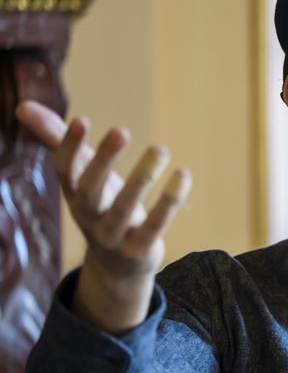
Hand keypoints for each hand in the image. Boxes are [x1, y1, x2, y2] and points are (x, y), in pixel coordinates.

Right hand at [15, 101, 191, 331]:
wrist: (118, 266)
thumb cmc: (101, 206)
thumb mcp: (81, 175)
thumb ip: (56, 140)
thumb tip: (21, 107)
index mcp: (74, 194)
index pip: (64, 170)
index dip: (68, 147)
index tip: (81, 120)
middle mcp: (88, 216)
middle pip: (90, 190)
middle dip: (103, 161)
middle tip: (121, 130)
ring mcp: (112, 236)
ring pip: (123, 208)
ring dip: (141, 178)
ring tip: (160, 149)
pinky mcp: (138, 250)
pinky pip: (154, 227)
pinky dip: (168, 203)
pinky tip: (182, 175)